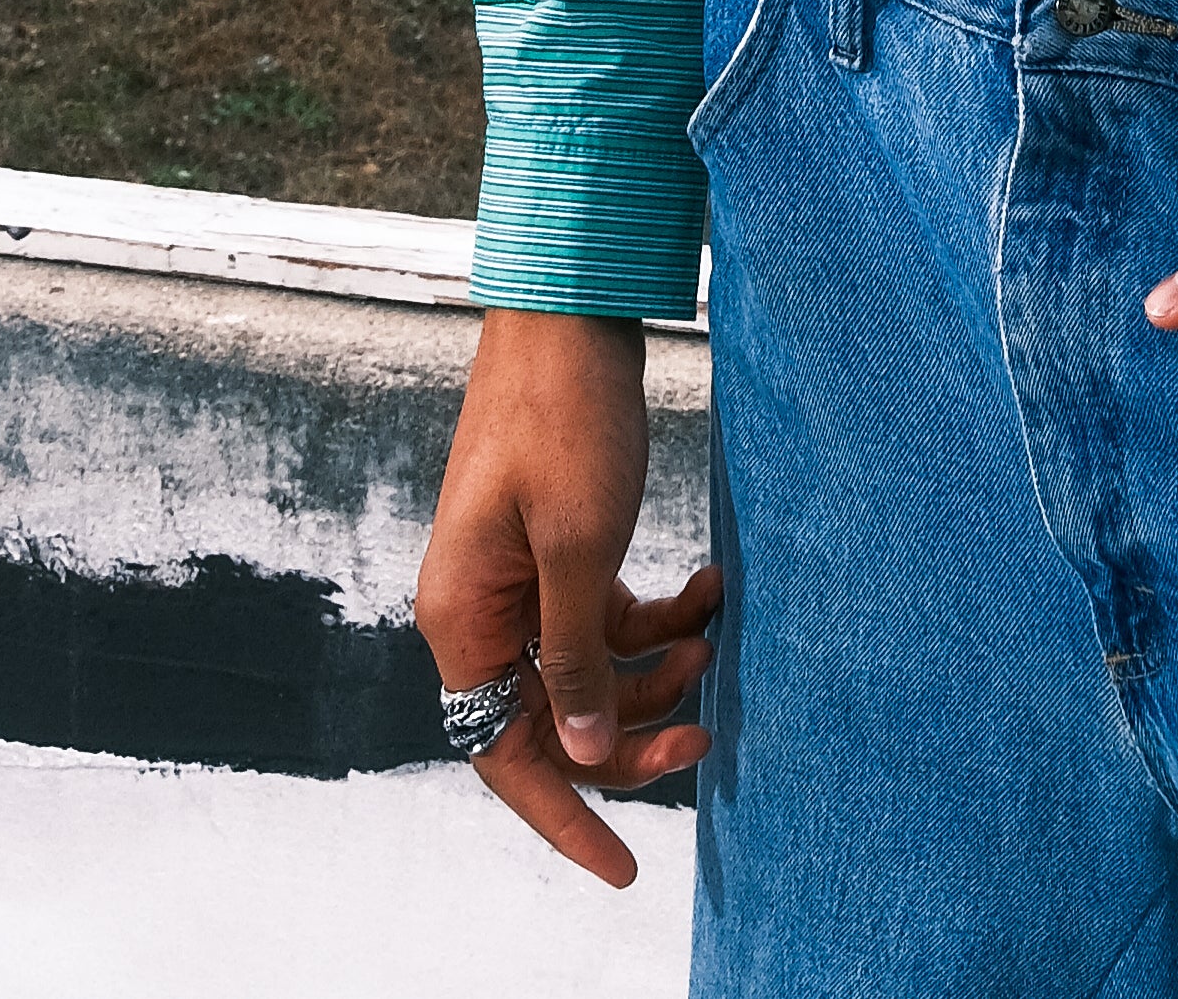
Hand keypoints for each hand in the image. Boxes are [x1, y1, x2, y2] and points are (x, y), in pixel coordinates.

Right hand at [416, 305, 715, 886]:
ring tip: (714, 642)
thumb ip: (575, 656)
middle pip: (551, 718)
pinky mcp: (556, 544)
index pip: (505, 754)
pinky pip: (604, 614)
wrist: (570, 306)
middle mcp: (480, 609)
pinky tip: (710, 590)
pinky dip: (657, 615)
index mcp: (463, 619)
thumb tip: (578, 749)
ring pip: (587, 669)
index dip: (565, 816)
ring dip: (654, 671)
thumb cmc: (565, 417)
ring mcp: (517, 577)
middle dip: (631, 736)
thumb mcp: (580, 546)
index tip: (624, 870)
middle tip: (708, 737)